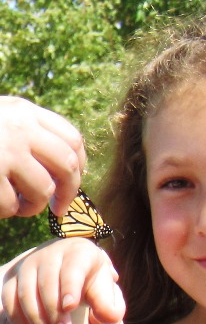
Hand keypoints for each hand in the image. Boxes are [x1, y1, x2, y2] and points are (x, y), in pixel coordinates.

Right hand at [0, 96, 85, 217]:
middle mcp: (20, 127)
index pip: (73, 139)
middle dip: (69, 192)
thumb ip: (29, 133)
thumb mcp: (1, 119)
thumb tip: (66, 169)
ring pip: (45, 188)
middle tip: (61, 207)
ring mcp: (6, 149)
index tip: (73, 181)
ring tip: (20, 207)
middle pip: (68, 165)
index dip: (80, 165)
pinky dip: (8, 211)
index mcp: (24, 111)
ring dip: (35, 206)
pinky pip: (12, 204)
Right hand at [1, 239, 125, 323]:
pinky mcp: (14, 277)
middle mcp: (53, 253)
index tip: (70, 308)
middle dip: (54, 311)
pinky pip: (10, 297)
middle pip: (48, 282)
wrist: (73, 274)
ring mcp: (30, 263)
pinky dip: (18, 319)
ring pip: (26, 290)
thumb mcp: (106, 292)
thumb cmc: (94, 285)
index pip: (72, 268)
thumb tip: (109, 320)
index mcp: (80, 252)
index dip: (70, 287)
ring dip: (36, 318)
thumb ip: (110, 306)